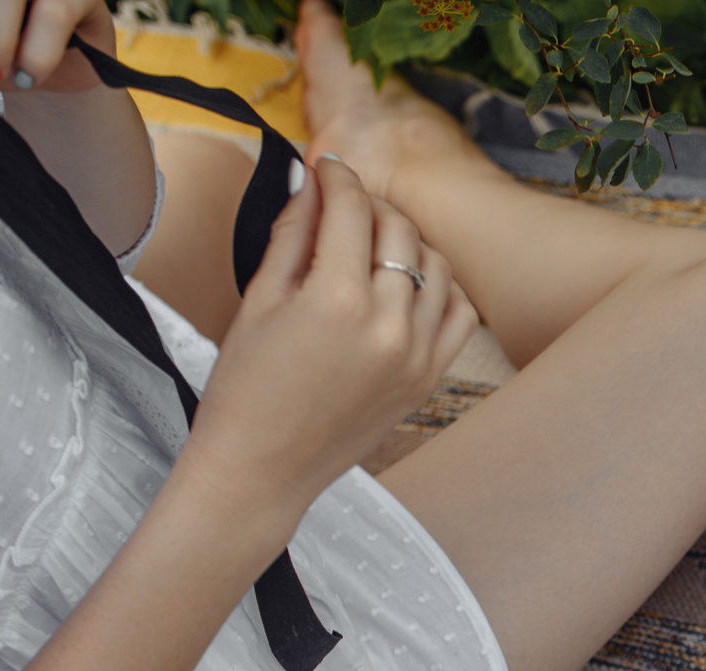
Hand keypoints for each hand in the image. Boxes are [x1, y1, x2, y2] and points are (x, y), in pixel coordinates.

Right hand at [183, 155, 479, 526]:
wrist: (262, 468)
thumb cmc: (246, 386)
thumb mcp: (259, 299)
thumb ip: (292, 234)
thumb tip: (311, 182)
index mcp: (335, 298)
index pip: (351, 207)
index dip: (337, 175)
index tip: (325, 166)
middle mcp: (388, 324)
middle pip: (398, 229)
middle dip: (369, 204)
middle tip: (343, 203)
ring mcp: (417, 354)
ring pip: (436, 265)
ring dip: (407, 241)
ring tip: (372, 243)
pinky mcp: (429, 378)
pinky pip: (459, 313)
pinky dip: (441, 287)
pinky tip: (409, 283)